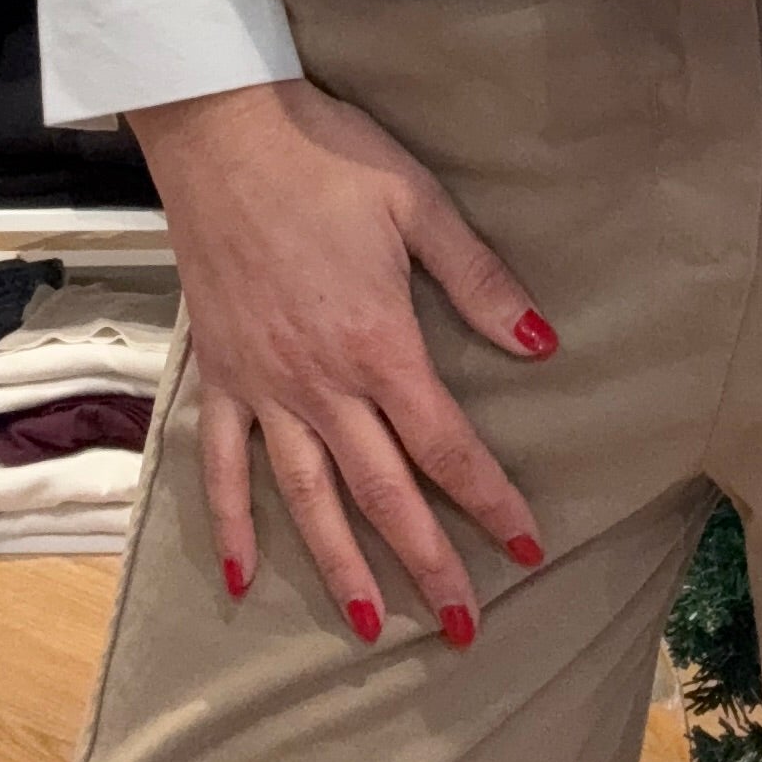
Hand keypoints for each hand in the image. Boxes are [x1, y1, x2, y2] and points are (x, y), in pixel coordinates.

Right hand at [129, 79, 559, 647]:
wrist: (222, 134)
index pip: (446, 444)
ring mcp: (263, 385)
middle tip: (462, 628)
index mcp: (378, 344)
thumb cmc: (327, 158)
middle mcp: (320, 382)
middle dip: (427, 562)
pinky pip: (220, 465)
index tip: (528, 549)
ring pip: (306, 496)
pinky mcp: (218, 373)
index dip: (490, 501)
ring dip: (340, 565)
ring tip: (370, 625)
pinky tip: (243, 578)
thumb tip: (543, 345)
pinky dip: (229, 524)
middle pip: (382, 491)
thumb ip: (479, 281)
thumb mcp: (418, 205)